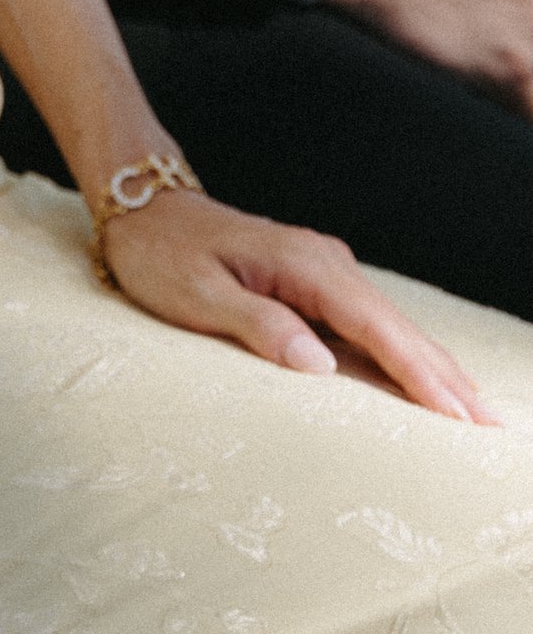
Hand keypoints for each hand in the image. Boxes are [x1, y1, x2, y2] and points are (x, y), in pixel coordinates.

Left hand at [97, 185, 495, 421]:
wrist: (142, 207)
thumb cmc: (162, 254)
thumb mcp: (197, 294)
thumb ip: (258, 326)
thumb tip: (319, 365)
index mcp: (303, 265)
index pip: (375, 327)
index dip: (419, 373)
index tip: (457, 412)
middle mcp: (324, 262)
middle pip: (397, 326)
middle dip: (444, 376)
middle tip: (490, 425)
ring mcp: (322, 269)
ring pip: (389, 324)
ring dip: (431, 366)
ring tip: (473, 409)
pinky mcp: (313, 281)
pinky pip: (368, 322)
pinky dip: (402, 351)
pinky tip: (423, 376)